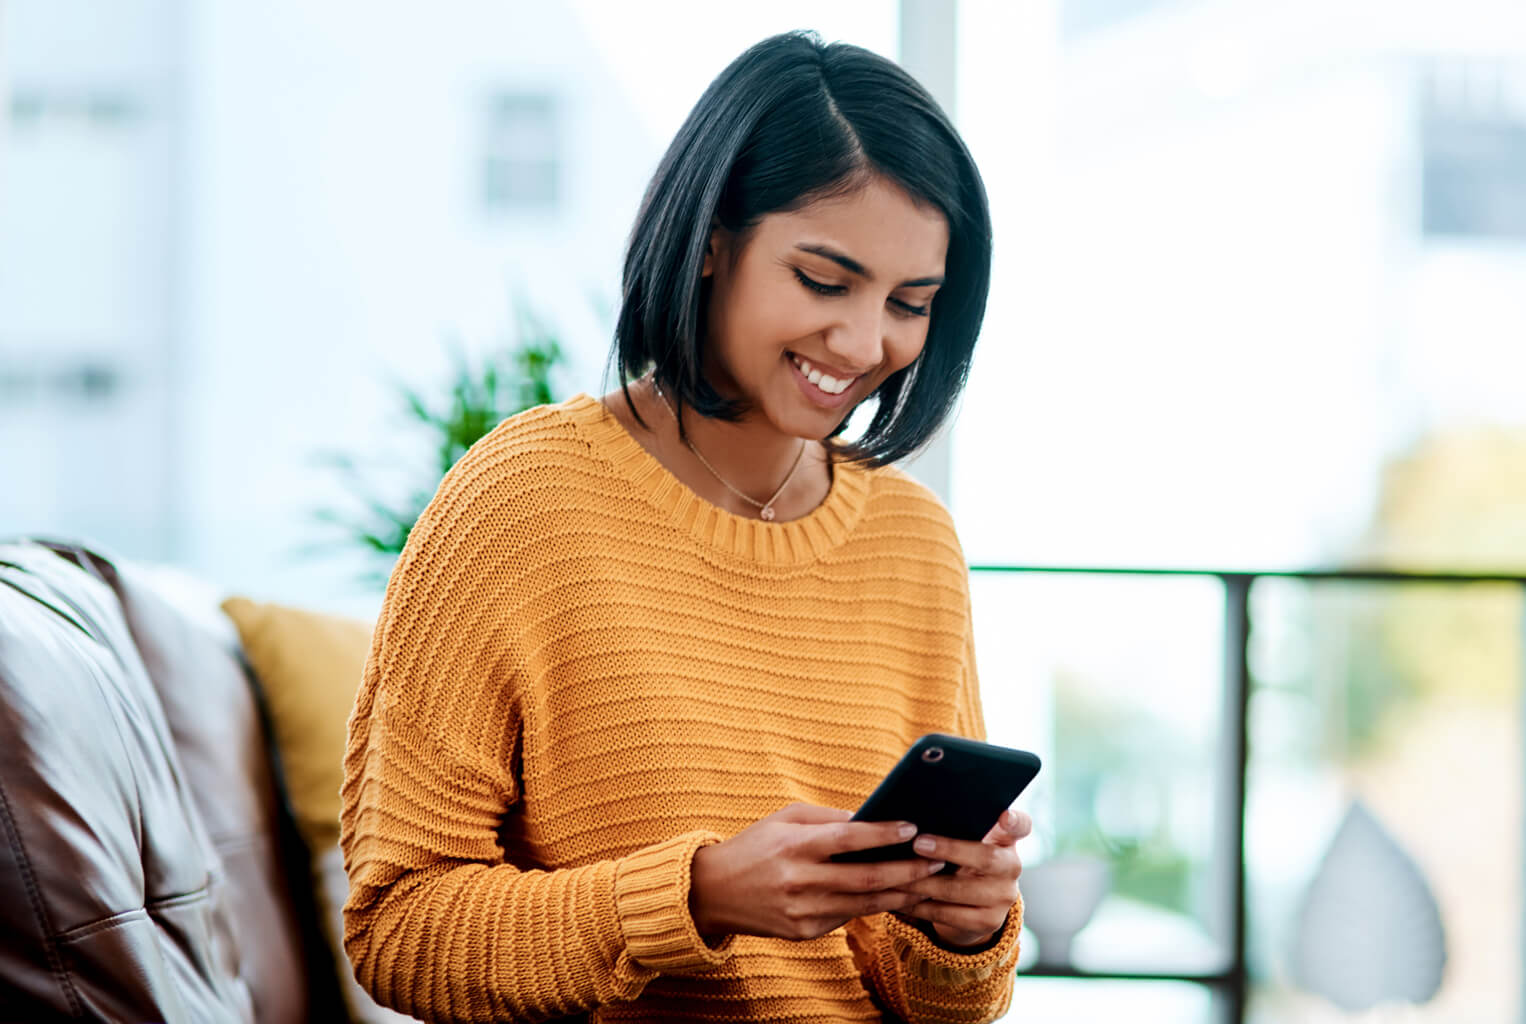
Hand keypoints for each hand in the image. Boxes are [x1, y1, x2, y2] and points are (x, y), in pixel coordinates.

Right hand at [689, 803, 947, 940]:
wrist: (712, 892)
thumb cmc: (755, 845)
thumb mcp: (784, 819)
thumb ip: (827, 818)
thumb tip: (870, 816)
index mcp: (795, 846)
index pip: (847, 839)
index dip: (882, 833)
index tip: (913, 826)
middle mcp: (799, 881)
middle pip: (865, 878)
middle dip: (906, 869)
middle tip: (938, 859)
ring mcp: (802, 911)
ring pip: (864, 904)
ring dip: (900, 893)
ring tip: (928, 880)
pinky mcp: (804, 932)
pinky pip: (847, 918)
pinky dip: (874, 907)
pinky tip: (897, 896)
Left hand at [893, 808, 1031, 947]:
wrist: (971, 905)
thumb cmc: (961, 858)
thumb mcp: (967, 840)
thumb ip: (958, 825)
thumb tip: (917, 812)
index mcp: (1006, 839)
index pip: (1020, 825)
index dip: (1014, 821)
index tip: (1004, 816)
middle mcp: (1011, 867)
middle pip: (987, 858)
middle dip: (950, 850)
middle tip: (918, 844)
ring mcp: (1003, 897)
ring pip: (961, 890)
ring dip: (924, 882)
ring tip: (897, 873)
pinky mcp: (988, 922)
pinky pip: (949, 915)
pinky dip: (920, 906)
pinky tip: (899, 899)